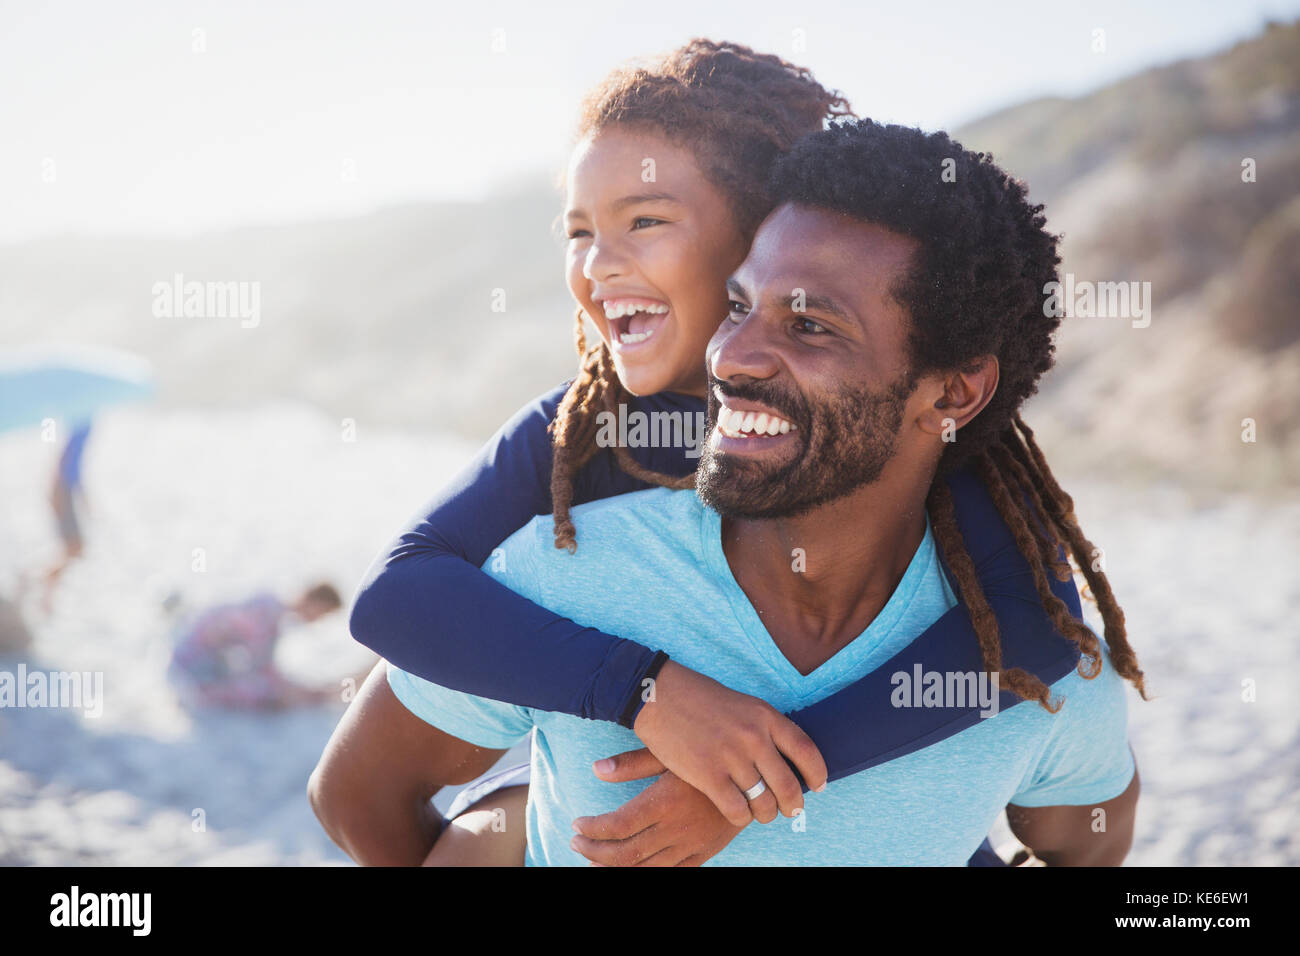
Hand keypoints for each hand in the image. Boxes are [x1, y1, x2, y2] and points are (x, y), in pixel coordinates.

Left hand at [570, 748, 743, 865]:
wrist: (759, 774)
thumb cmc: (710, 754)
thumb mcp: (671, 752)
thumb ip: (633, 763)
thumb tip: (596, 769)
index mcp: (666, 802)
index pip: (618, 826)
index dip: (592, 828)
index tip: (577, 822)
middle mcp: (678, 829)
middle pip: (626, 854)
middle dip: (595, 851)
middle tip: (576, 842)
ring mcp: (692, 846)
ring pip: (645, 869)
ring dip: (614, 868)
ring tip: (593, 859)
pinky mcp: (704, 854)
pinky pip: (671, 873)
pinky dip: (645, 874)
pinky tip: (630, 867)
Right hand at [632, 661, 826, 826]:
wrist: (659, 695)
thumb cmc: (700, 699)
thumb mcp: (742, 705)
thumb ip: (765, 729)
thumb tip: (786, 760)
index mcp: (766, 716)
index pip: (807, 752)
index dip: (818, 775)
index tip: (818, 787)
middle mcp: (754, 737)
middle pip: (789, 787)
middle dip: (793, 806)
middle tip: (790, 811)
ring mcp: (731, 758)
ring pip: (764, 804)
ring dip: (764, 814)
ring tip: (759, 812)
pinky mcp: (708, 776)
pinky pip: (737, 811)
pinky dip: (740, 817)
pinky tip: (735, 810)